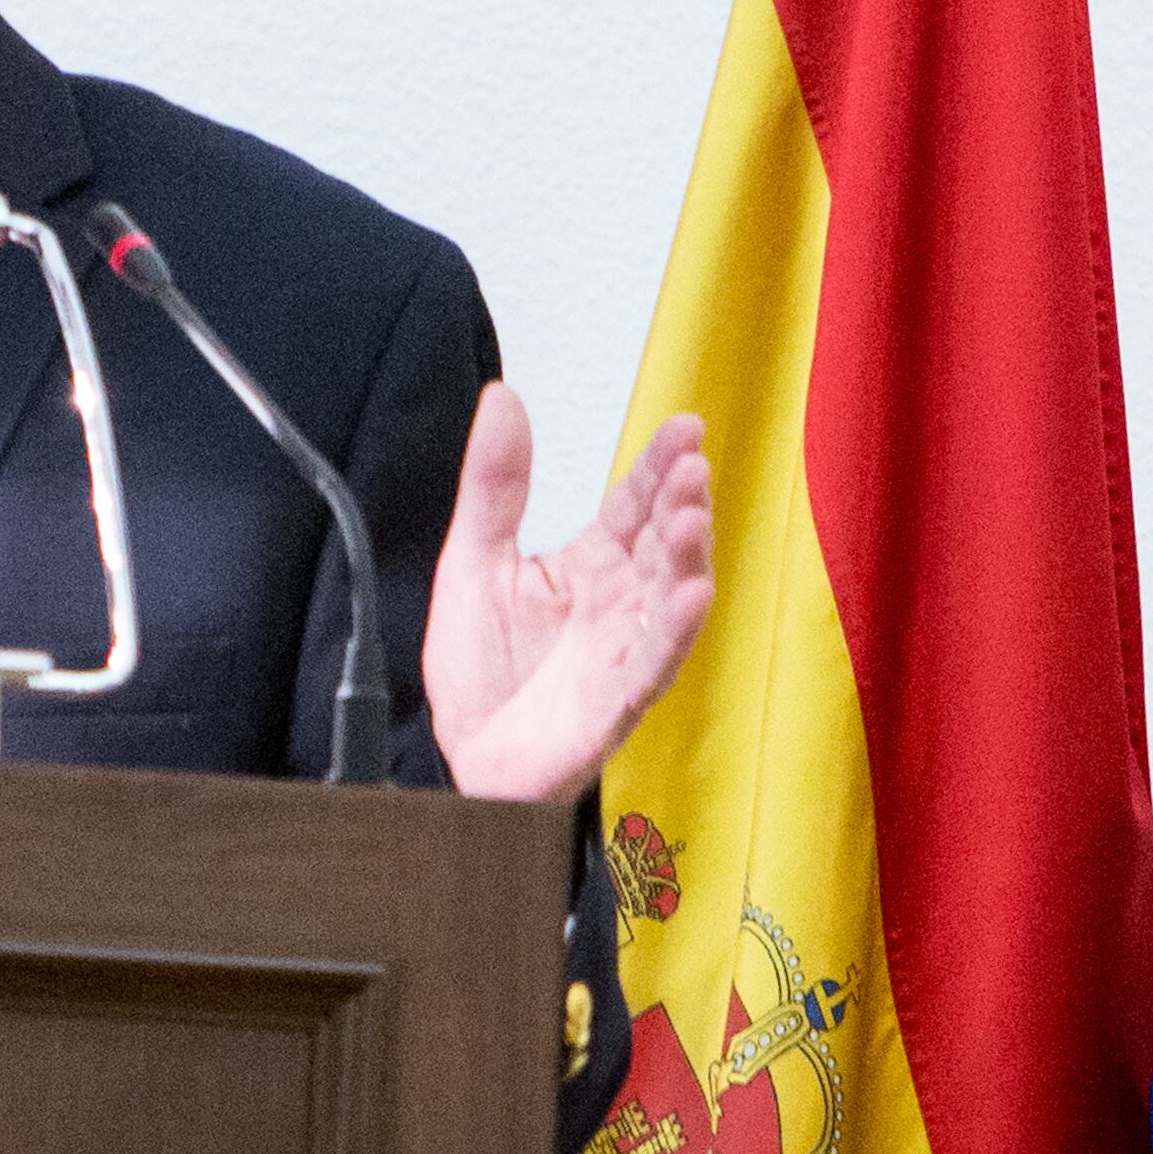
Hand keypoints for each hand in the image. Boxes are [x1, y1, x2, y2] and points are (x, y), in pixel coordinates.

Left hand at [423, 383, 713, 807]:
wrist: (461, 756)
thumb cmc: (481, 673)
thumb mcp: (474, 556)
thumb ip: (495, 482)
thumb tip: (502, 397)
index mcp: (589, 566)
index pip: (635, 505)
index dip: (660, 467)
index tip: (686, 427)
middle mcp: (618, 604)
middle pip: (662, 545)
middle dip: (681, 505)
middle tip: (690, 467)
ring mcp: (622, 652)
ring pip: (670, 599)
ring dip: (686, 559)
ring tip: (689, 518)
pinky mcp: (616, 702)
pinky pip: (654, 663)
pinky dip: (674, 629)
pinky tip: (691, 595)